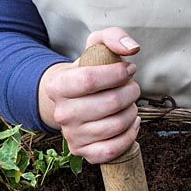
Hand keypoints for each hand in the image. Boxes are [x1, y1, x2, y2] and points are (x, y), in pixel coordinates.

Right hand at [39, 27, 141, 162]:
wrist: (74, 101)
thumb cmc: (89, 72)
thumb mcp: (95, 47)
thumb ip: (113, 37)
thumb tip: (131, 48)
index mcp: (57, 86)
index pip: (90, 79)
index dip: (117, 74)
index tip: (128, 69)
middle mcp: (61, 113)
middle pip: (109, 103)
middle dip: (130, 92)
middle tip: (132, 88)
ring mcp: (71, 135)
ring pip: (115, 125)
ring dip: (132, 112)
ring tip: (130, 104)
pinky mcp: (83, 152)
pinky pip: (112, 150)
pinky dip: (129, 136)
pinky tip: (131, 123)